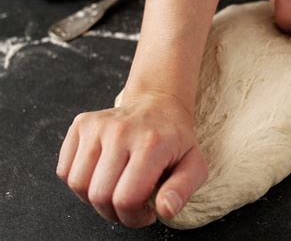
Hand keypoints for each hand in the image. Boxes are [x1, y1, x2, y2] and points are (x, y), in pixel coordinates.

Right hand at [56, 93, 207, 227]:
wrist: (159, 104)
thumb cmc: (176, 140)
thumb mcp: (194, 165)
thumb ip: (182, 190)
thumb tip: (164, 210)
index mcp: (151, 144)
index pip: (127, 199)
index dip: (134, 217)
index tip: (146, 213)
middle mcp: (120, 131)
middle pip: (99, 195)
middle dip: (114, 212)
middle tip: (131, 205)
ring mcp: (97, 125)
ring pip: (77, 184)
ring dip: (94, 198)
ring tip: (116, 190)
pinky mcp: (81, 124)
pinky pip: (65, 169)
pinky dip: (80, 182)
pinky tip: (102, 175)